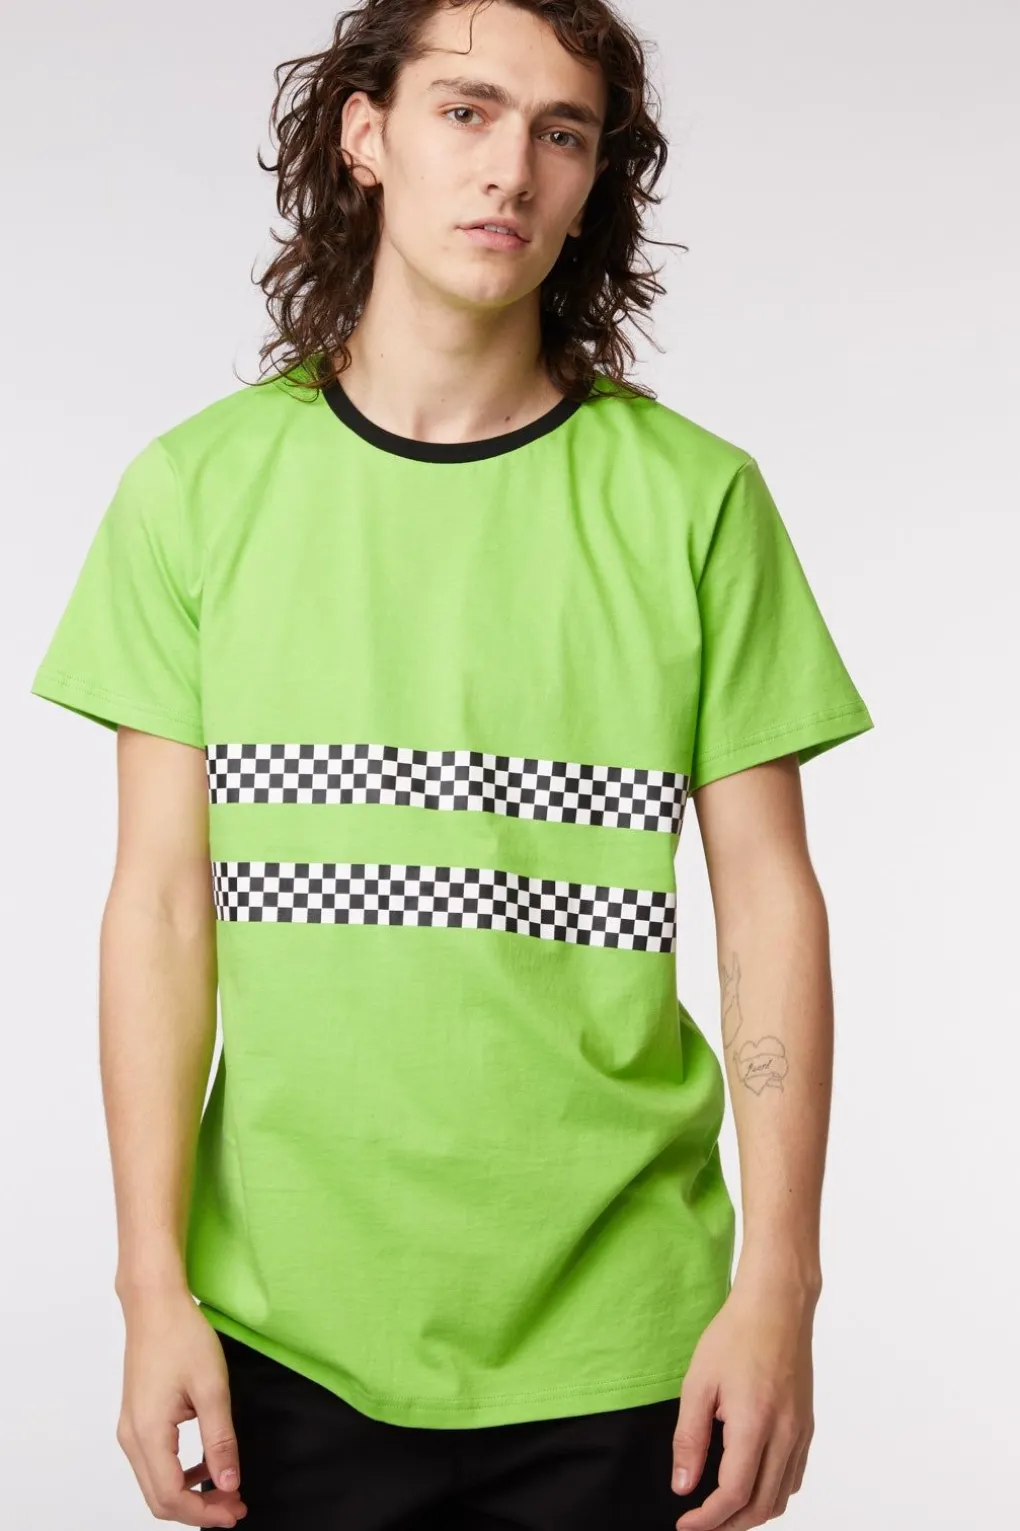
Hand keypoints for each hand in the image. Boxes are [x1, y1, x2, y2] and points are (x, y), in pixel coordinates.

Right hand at [116, 1287, 246, 1525]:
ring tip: (225, 1486)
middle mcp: (132, 1437)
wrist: (154, 1305)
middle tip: (234, 1505)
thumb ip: (220, 1440)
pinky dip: (179, 1473)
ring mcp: (130, 1428)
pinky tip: (205, 1462)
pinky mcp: (136, 1419)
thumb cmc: (181, 1336)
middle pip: (159, 1498)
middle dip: (198, 1509)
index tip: (235, 1511)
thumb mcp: (212, 1388)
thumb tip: (230, 1482)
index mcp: (148, 1433)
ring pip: (155, 1483)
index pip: (172, 1496)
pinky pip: (154, 1462)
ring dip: (189, 1493)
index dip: (205, 1512)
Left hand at [670, 1270, 816, 1528]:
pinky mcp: (806, 1426)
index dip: (707, 1519)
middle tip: (700, 1524)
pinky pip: (793, 1476)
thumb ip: (689, 1438)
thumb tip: (683, 1484)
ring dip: (752, 1512)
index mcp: (755, 1424)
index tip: (685, 1524)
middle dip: (729, 1525)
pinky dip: (772, 1492)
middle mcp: (785, 1435)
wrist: (776, 1306)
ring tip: (721, 1510)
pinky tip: (750, 1483)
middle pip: (761, 1506)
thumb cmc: (736, 1335)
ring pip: (781, 1497)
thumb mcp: (698, 1382)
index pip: (733, 1494)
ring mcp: (800, 1432)